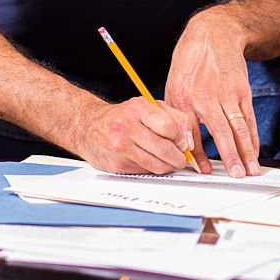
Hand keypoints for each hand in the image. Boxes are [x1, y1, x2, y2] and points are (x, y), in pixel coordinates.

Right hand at [78, 97, 194, 173]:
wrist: (89, 127)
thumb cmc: (124, 116)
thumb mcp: (150, 107)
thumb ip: (175, 118)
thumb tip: (190, 141)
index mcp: (138, 108)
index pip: (169, 127)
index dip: (181, 138)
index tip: (184, 142)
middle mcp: (126, 127)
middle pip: (164, 149)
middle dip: (179, 158)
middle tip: (181, 158)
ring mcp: (120, 147)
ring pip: (157, 165)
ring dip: (168, 166)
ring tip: (168, 161)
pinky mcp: (116, 164)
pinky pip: (145, 172)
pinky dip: (153, 169)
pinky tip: (150, 161)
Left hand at [166, 13, 260, 177]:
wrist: (212, 36)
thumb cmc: (189, 66)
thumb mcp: (174, 89)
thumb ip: (178, 117)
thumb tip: (185, 147)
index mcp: (183, 100)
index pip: (192, 134)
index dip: (199, 155)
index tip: (206, 171)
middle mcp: (205, 97)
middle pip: (221, 133)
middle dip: (230, 157)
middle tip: (236, 175)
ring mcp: (226, 94)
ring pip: (239, 127)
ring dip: (247, 150)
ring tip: (251, 169)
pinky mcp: (241, 90)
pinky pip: (248, 118)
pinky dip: (253, 135)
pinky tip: (255, 149)